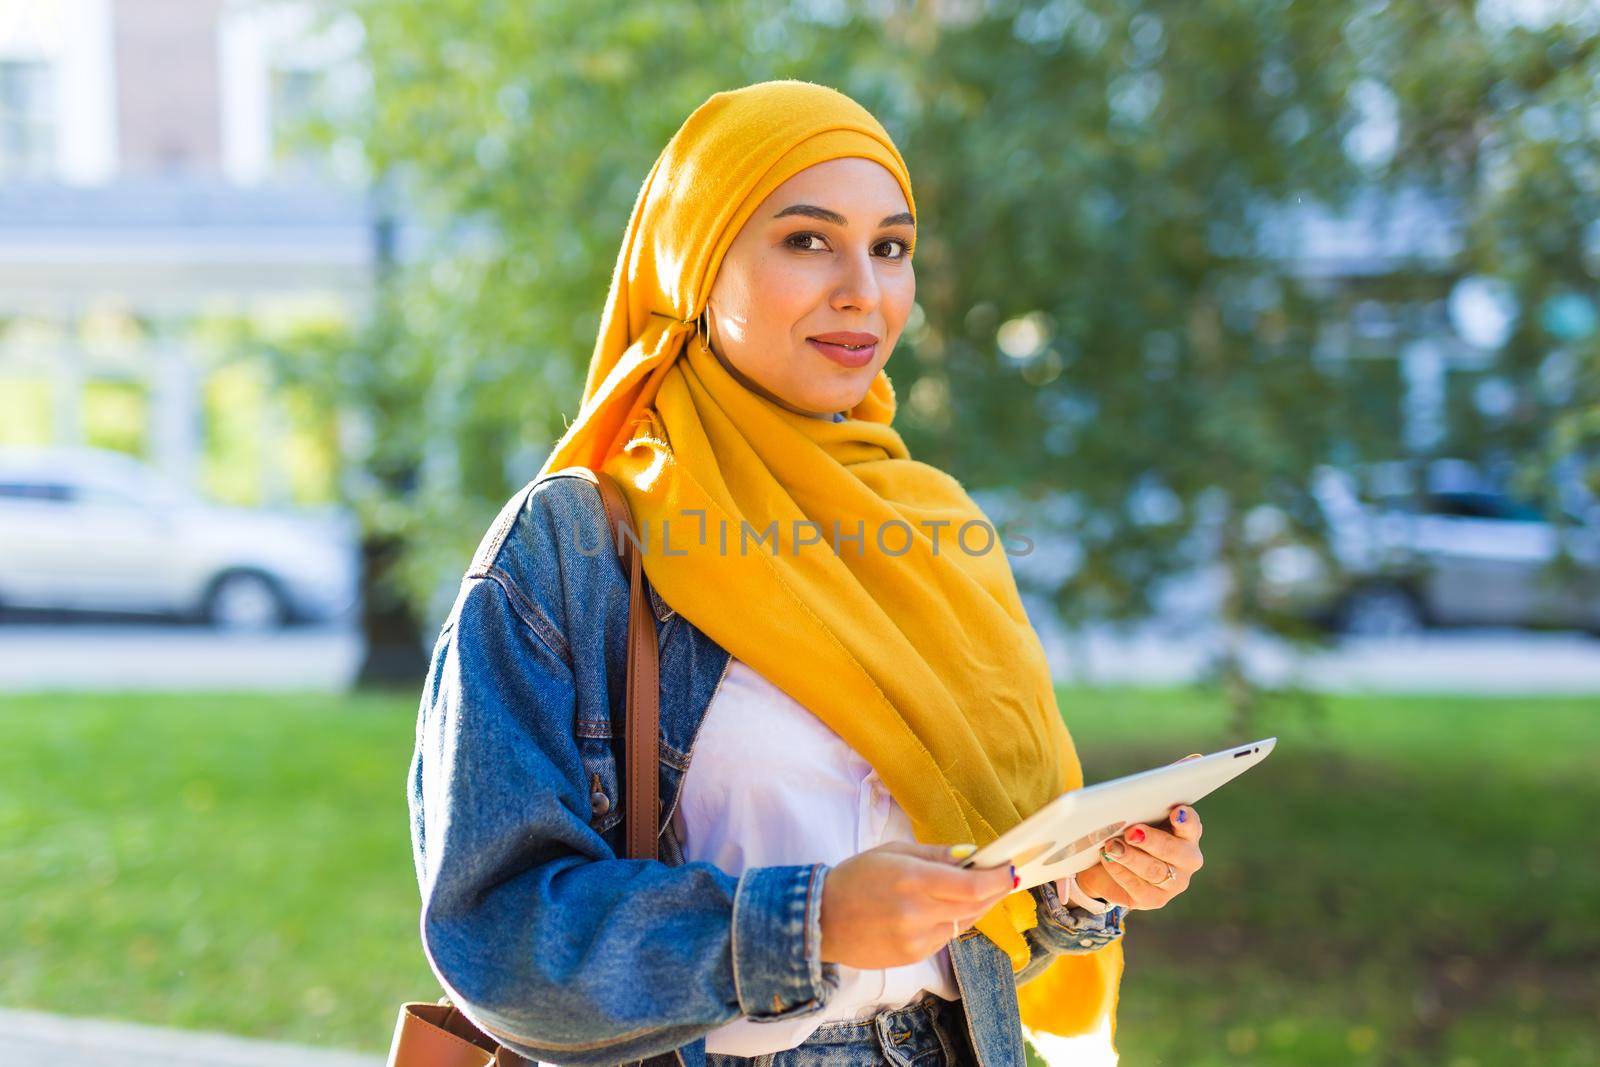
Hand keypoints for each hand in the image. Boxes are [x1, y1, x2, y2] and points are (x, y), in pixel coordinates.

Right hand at [819, 841, 1016, 968]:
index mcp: (911, 880)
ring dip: (975, 905)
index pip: (972, 885)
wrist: (821, 920)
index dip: (998, 878)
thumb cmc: (854, 878)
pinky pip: (946, 937)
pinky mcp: (914, 956)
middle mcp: (917, 913)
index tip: (1011, 868)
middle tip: (1003, 876)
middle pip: (975, 905)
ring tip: (974, 889)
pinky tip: (941, 909)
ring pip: (964, 922)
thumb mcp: (891, 852)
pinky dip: (952, 921)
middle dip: (994, 890)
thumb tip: (971, 855)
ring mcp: (916, 939)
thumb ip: (935, 854)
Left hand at [1061, 752, 1207, 910]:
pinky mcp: (1153, 900)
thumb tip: (1196, 759)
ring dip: (1132, 858)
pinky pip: (1139, 890)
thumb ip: (1165, 782)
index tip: (1176, 811)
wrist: (1105, 859)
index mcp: (1188, 832)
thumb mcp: (1142, 802)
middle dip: (1153, 841)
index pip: (1192, 826)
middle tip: (1131, 830)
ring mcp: (1173, 883)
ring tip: (1111, 846)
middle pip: (1177, 853)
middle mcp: (1187, 859)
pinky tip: (1107, 861)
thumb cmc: (1130, 822)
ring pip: (1156, 872)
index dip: (1186, 820)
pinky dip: (1121, 874)